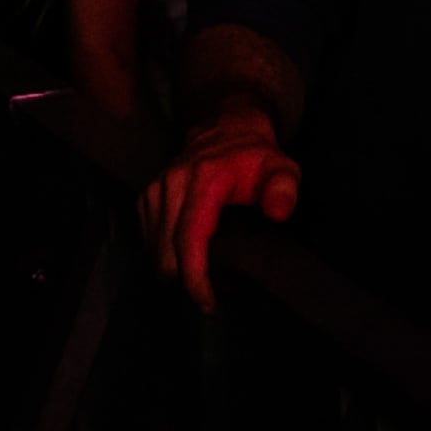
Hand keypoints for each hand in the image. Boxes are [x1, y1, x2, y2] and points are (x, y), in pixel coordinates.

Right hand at [140, 102, 301, 313]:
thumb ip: (284, 189)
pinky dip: (163, 256)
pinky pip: (147, 240)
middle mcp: (172, 183)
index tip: (208, 302)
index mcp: (204, 178)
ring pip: (153, 250)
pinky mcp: (145, 197)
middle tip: (211, 298)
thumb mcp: (282, 168)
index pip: (190, 237)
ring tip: (200, 281)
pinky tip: (184, 261)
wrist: (227, 127)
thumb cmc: (256, 155)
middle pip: (166, 252)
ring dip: (173, 271)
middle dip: (185, 282)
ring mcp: (155, 190)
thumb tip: (278, 212)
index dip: (195, 277)